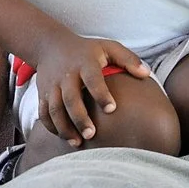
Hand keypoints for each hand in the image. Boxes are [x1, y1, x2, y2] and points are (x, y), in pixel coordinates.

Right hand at [26, 36, 152, 145]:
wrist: (51, 45)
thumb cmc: (87, 50)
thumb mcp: (108, 47)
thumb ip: (128, 59)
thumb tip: (146, 74)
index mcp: (85, 63)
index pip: (93, 79)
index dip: (101, 94)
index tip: (112, 109)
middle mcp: (67, 74)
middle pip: (70, 99)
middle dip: (80, 118)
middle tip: (92, 134)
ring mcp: (52, 85)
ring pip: (54, 109)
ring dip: (64, 127)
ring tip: (77, 142)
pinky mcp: (42, 93)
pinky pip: (44, 113)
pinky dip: (51, 127)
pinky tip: (64, 137)